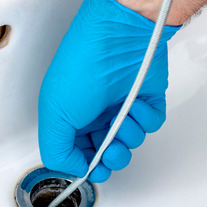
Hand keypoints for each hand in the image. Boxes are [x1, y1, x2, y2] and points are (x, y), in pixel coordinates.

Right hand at [38, 0, 179, 181]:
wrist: (118, 37)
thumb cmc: (83, 65)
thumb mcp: (54, 114)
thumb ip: (57, 151)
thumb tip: (74, 169)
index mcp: (70, 116)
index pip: (78, 154)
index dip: (86, 165)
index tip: (91, 168)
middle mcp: (96, 112)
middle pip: (108, 154)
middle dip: (110, 158)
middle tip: (110, 150)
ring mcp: (122, 105)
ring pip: (131, 141)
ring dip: (128, 136)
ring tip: (122, 119)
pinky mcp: (147, 98)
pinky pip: (152, 124)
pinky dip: (146, 120)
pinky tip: (136, 105)